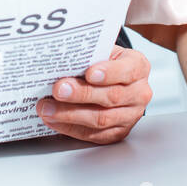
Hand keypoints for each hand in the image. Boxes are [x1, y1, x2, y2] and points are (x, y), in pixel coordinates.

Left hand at [37, 46, 151, 143]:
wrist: (114, 81)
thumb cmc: (105, 63)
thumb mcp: (103, 51)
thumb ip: (89, 54)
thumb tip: (60, 56)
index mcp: (137, 67)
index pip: (127, 70)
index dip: (109, 72)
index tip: (89, 73)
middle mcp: (138, 93)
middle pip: (111, 96)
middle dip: (81, 94)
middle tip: (58, 90)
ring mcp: (130, 116)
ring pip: (101, 119)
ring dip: (70, 114)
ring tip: (48, 108)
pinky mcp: (117, 133)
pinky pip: (93, 134)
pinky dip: (70, 128)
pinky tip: (54, 120)